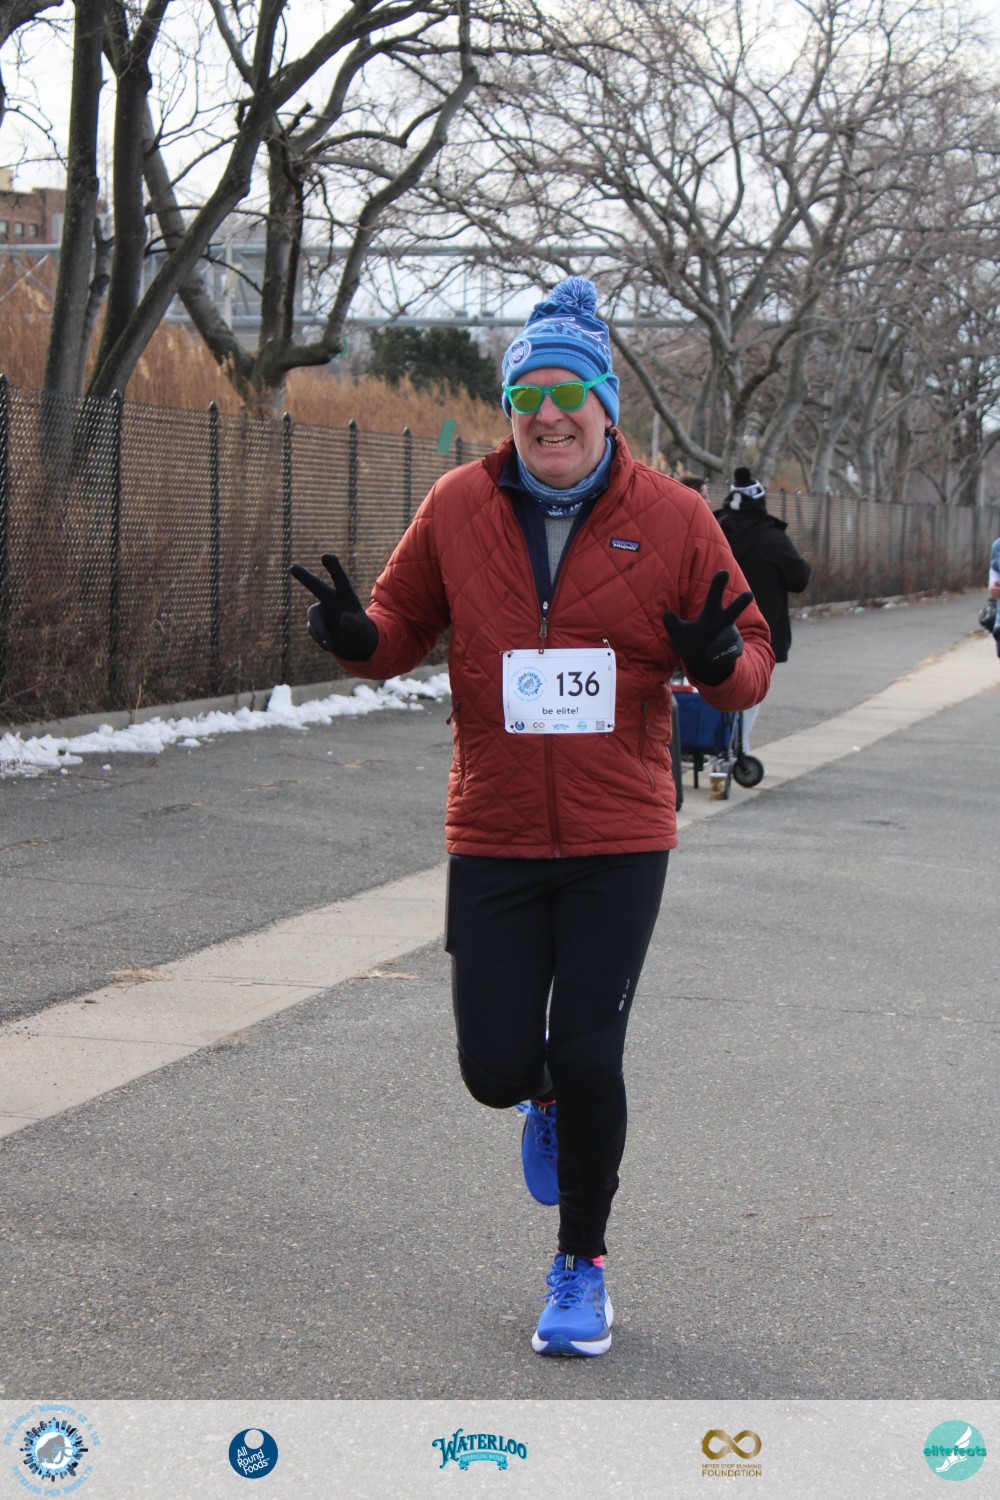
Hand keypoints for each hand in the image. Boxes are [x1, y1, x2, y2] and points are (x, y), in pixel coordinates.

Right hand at [289, 553, 377, 660]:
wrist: (354, 646)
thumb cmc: (362, 633)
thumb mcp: (364, 631)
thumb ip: (356, 624)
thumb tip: (343, 618)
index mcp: (346, 595)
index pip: (340, 579)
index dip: (334, 567)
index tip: (326, 556)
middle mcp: (330, 600)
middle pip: (316, 586)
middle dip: (305, 577)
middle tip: (292, 567)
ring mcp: (321, 612)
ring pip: (313, 615)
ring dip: (319, 629)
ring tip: (328, 644)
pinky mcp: (314, 624)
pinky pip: (313, 630)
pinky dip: (321, 639)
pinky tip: (330, 645)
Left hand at [663, 569, 752, 684]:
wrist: (706, 666)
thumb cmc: (692, 644)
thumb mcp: (678, 634)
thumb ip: (672, 623)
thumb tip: (667, 614)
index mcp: (710, 615)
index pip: (714, 597)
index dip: (718, 585)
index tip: (723, 572)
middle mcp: (724, 623)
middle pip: (732, 612)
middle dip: (739, 604)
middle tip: (749, 594)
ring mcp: (732, 636)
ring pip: (727, 639)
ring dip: (717, 646)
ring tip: (709, 653)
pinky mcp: (736, 650)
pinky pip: (730, 653)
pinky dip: (722, 657)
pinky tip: (717, 659)